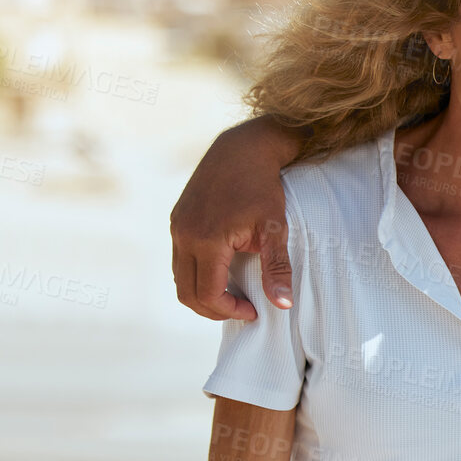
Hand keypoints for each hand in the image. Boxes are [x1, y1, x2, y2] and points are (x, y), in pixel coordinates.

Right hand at [170, 118, 297, 320]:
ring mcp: (177, 227)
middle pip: (186, 292)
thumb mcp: (275, 228)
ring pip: (180, 277)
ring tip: (233, 294)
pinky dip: (197, 274)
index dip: (230, 310)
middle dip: (213, 309)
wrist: (242, 149)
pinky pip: (180, 259)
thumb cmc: (263, 188)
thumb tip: (283, 305)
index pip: (208, 293)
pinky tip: (223, 272)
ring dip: (203, 292)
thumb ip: (277, 268)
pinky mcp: (177, 220)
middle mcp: (184, 235)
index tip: (253, 311)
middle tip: (241, 309)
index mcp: (206, 241)